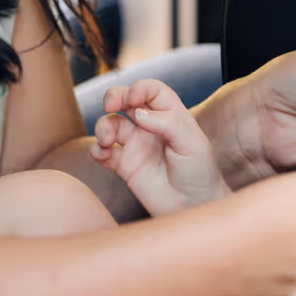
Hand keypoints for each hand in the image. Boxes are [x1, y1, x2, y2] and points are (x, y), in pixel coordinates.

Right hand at [89, 79, 229, 216]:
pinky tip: (101, 154)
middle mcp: (150, 127)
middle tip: (109, 105)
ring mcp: (136, 146)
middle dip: (114, 96)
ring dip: (102, 126)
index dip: (139, 88)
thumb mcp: (192, 143)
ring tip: (106, 140)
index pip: (152, 91)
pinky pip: (102, 152)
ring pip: (110, 124)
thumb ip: (168, 123)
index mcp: (170, 116)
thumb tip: (139, 113)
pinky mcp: (124, 166)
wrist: (193, 207)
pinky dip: (95, 150)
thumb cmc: (200, 173)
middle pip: (126, 100)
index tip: (133, 100)